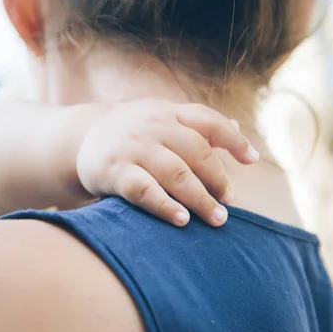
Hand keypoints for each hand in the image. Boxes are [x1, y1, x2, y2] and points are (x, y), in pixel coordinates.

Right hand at [76, 99, 258, 226]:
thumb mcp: (160, 120)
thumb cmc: (132, 133)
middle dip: (217, 179)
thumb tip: (237, 129)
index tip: (252, 160)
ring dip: (200, 198)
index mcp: (167, 112)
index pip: (207, 120)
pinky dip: (164, 205)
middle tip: (229, 203)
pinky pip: (143, 190)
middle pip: (196, 151)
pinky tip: (181, 219)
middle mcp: (152, 125)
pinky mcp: (114, 171)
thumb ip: (196, 126)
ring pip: (175, 172)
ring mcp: (133, 147)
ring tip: (217, 219)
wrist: (80, 139)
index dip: (233, 140)